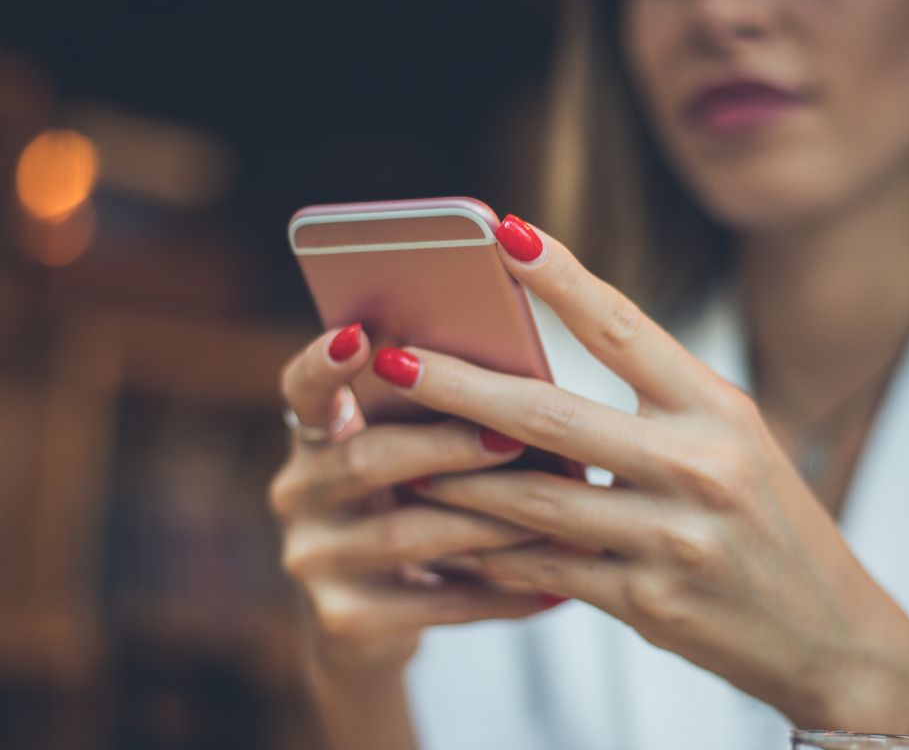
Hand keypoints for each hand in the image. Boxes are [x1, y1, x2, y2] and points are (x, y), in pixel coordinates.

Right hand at [270, 323, 551, 673]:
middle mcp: (298, 494)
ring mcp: (314, 560)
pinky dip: (502, 593)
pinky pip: (438, 603)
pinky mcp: (345, 620)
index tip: (359, 337)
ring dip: (490, 522)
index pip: (303, 388)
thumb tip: (527, 381)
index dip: (323, 363)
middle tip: (513, 438)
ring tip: (558, 515)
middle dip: (447, 447)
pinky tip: (556, 589)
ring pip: (408, 533)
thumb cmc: (408, 508)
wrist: (365, 623)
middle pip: (367, 460)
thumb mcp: (404, 459)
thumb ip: (433, 420)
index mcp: (316, 437)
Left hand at [378, 215, 908, 732]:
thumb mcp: (735, 443)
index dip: (560, 277)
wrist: (830, 631)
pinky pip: (548, 571)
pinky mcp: (650, 602)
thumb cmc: (773, 521)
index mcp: (720, 411)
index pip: (626, 327)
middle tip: (392, 361)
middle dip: (459, 387)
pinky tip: (452, 539)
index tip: (501, 233)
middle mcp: (698, 467)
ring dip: (456, 479)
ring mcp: (672, 539)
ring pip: (534, 500)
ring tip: (397, 455)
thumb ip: (654, 407)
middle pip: (552, 416)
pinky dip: (494, 554)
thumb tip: (544, 377)